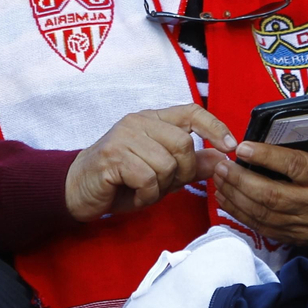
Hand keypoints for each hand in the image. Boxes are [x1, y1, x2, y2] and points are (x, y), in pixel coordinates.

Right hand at [65, 104, 236, 222]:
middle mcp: (139, 121)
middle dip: (183, 172)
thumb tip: (221, 158)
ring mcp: (124, 136)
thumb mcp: (161, 172)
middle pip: (183, 144)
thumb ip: (190, 164)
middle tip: (166, 185)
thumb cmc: (121, 180)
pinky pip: (148, 180)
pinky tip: (133, 195)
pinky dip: (146, 196)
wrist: (77, 189)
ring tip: (143, 190)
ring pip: (167, 164)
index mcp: (153, 119)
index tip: (230, 147)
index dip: (214, 127)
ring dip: (161, 187)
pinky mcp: (112, 156)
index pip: (191, 111)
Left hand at [211, 82, 307, 244]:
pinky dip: (242, 215)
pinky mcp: (296, 236)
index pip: (294, 165)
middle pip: (273, 196)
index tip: (242, 147)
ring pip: (265, 214)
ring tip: (219, 179)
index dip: (266, 157)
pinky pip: (264, 228)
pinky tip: (226, 199)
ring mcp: (306, 223)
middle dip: (242, 181)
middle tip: (222, 166)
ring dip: (237, 198)